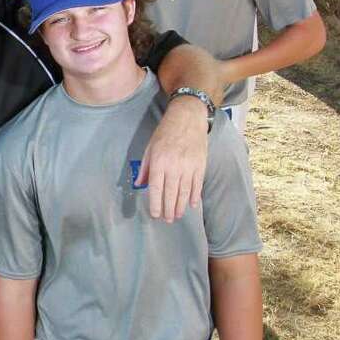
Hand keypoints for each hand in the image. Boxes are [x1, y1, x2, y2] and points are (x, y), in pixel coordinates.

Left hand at [137, 94, 208, 221]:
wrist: (188, 118)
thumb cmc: (165, 132)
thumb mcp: (150, 147)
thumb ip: (145, 167)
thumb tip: (138, 184)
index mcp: (159, 162)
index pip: (156, 188)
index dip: (155, 204)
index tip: (155, 215)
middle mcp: (174, 167)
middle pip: (170, 194)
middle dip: (168, 209)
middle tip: (167, 220)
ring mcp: (189, 167)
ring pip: (185, 192)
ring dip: (181, 206)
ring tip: (178, 216)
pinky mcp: (200, 166)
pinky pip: (197, 185)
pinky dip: (195, 197)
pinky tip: (192, 205)